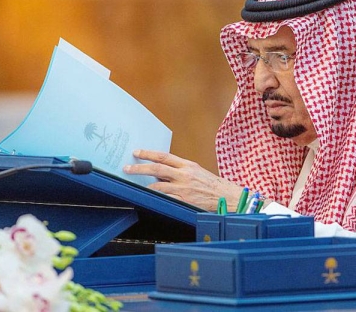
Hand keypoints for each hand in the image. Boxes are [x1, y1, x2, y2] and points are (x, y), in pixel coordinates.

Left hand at [123, 149, 243, 211]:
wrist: (227, 197)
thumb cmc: (212, 185)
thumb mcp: (197, 171)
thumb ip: (180, 170)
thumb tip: (162, 170)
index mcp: (187, 165)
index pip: (164, 156)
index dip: (148, 154)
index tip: (137, 153)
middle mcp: (184, 175)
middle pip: (157, 169)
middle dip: (140, 168)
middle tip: (127, 168)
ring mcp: (184, 189)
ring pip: (158, 186)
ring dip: (145, 186)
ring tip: (134, 186)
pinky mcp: (185, 202)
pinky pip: (166, 200)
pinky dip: (156, 199)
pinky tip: (148, 198)